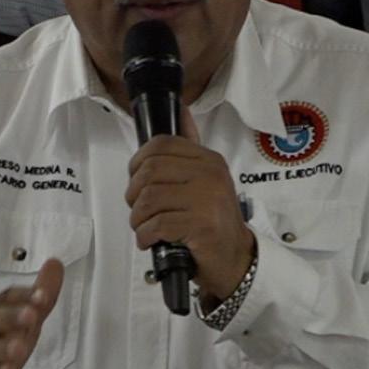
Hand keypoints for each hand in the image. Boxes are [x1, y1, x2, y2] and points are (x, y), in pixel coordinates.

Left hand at [125, 107, 253, 303]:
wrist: (235, 258)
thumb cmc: (213, 220)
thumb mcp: (205, 179)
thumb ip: (189, 149)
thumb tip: (181, 110)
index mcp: (209, 160)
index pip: (161, 144)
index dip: (138, 162)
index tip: (139, 181)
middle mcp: (210, 175)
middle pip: (149, 171)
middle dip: (134, 194)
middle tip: (141, 210)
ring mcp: (208, 199)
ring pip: (148, 199)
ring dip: (138, 219)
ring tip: (147, 227)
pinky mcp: (201, 225)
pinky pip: (156, 224)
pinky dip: (146, 236)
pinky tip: (153, 240)